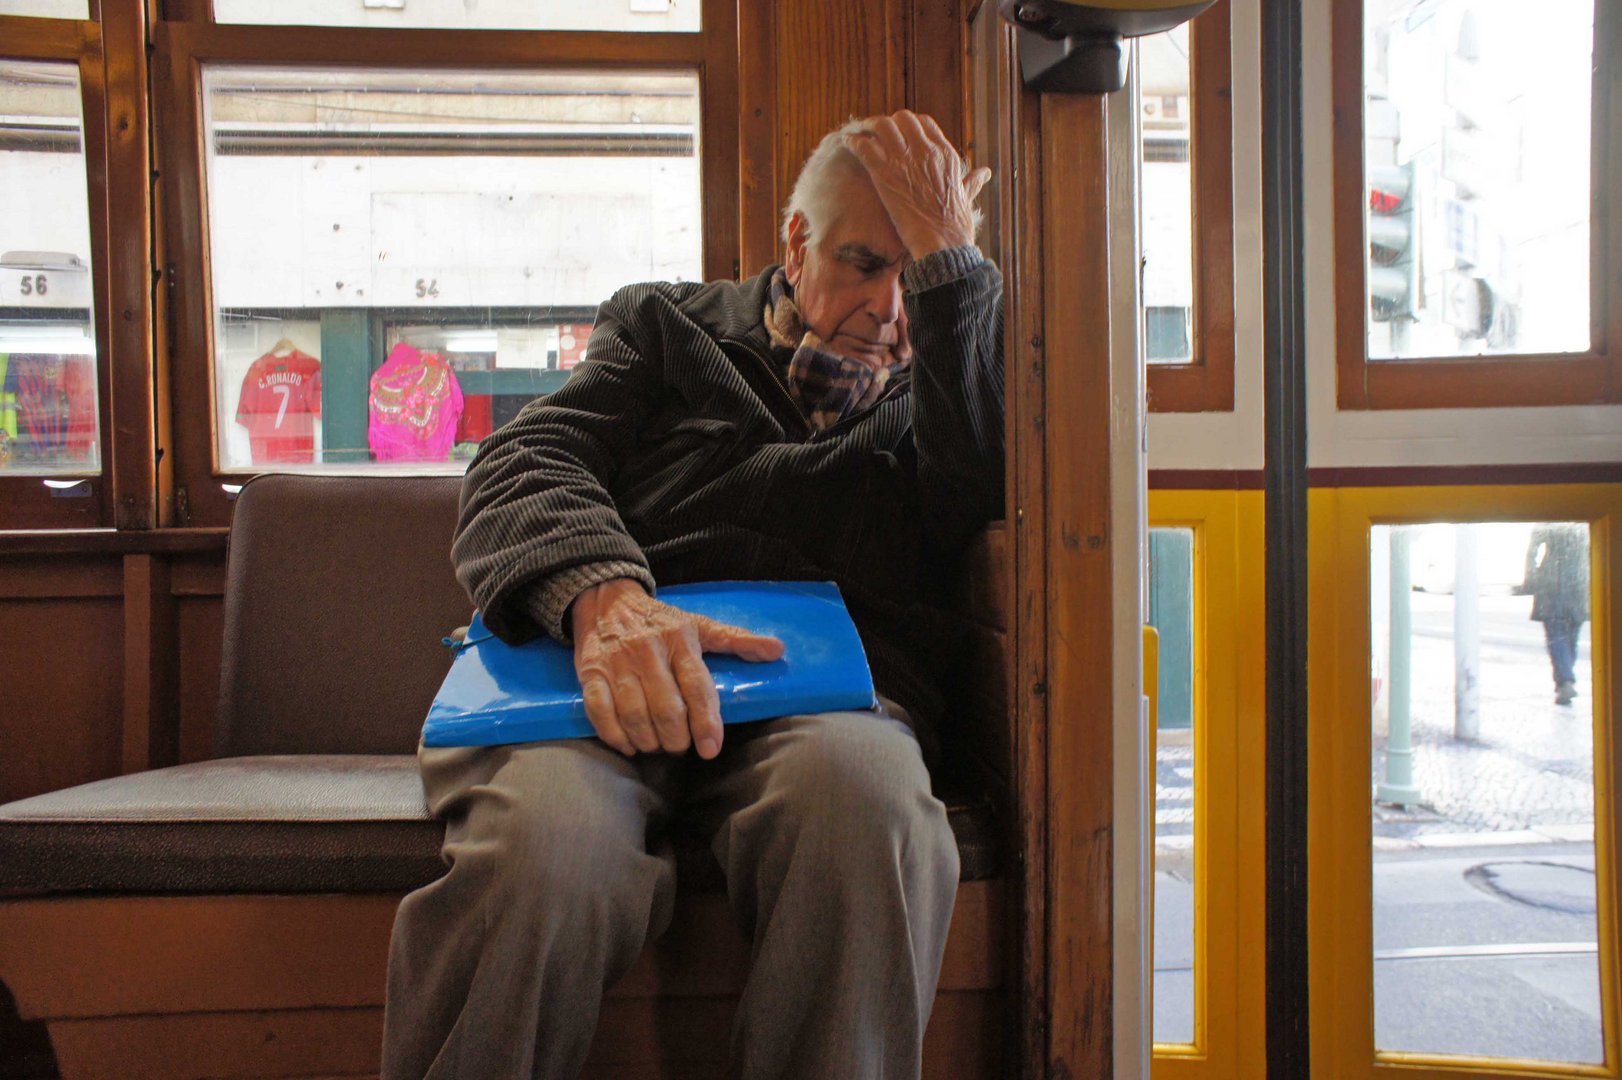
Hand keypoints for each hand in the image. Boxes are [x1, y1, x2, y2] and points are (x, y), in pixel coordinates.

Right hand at [570, 579, 784, 758]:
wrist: (605, 599)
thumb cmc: (659, 620)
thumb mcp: (699, 624)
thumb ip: (737, 640)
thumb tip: (778, 650)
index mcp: (680, 639)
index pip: (697, 687)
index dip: (706, 722)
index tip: (711, 748)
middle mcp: (648, 651)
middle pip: (666, 709)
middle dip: (677, 739)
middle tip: (681, 746)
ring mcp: (617, 663)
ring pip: (635, 715)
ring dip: (649, 741)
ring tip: (657, 745)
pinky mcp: (590, 672)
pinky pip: (601, 712)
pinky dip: (615, 736)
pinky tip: (629, 744)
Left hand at [844, 110, 991, 257]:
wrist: (943, 243)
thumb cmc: (955, 226)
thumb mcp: (967, 197)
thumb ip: (971, 181)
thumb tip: (984, 173)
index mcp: (945, 153)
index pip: (925, 123)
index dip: (909, 126)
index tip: (900, 135)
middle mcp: (925, 150)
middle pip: (902, 119)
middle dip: (888, 123)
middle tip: (877, 135)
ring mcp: (904, 160)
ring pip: (882, 125)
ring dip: (868, 128)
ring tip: (860, 135)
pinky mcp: (885, 173)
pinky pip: (864, 146)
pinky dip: (853, 141)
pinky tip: (847, 144)